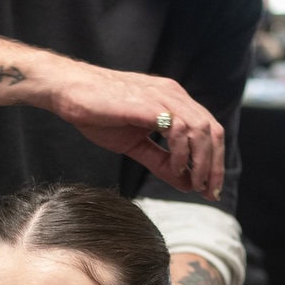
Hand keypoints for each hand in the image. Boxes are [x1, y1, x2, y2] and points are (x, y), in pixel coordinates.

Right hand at [43, 63, 223, 200]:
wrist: (69, 91)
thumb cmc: (98, 112)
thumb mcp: (135, 144)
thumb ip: (161, 162)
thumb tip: (185, 183)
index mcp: (174, 101)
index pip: (209, 130)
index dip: (214, 160)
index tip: (209, 187)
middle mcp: (173, 96)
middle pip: (212, 131)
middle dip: (214, 165)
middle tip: (209, 192)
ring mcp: (162, 97)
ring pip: (201, 130)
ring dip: (201, 162)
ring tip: (194, 183)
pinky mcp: (148, 104)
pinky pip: (177, 128)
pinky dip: (180, 152)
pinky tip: (173, 167)